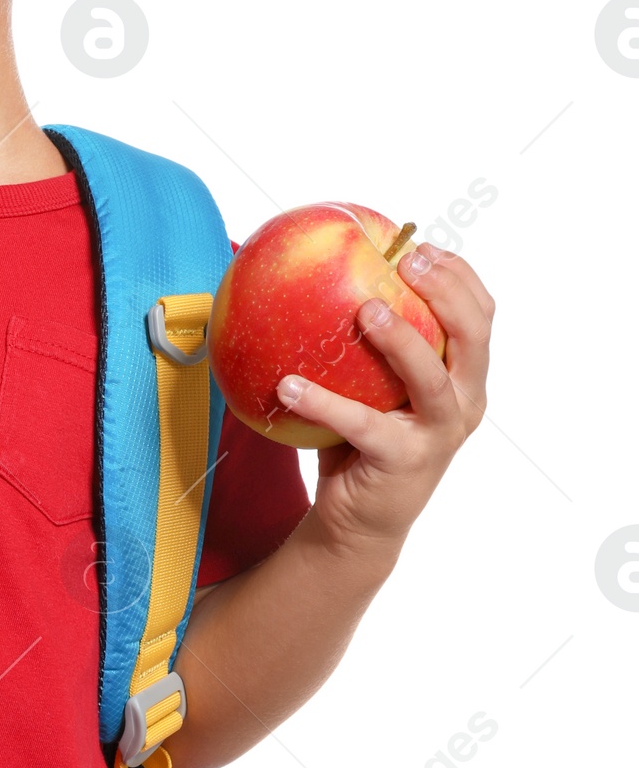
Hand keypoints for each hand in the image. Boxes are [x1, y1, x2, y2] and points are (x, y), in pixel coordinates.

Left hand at [274, 247, 493, 557]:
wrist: (358, 522)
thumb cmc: (359, 441)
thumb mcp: (370, 385)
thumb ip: (363, 342)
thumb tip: (318, 277)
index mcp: (463, 379)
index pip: (480, 317)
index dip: (459, 276)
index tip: (421, 245)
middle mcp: (463, 404)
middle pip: (473, 340)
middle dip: (446, 294)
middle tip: (405, 262)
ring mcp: (437, 436)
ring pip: (432, 381)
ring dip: (402, 341)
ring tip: (364, 311)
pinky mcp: (403, 463)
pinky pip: (362, 425)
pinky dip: (324, 402)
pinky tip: (287, 385)